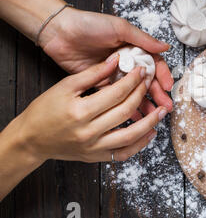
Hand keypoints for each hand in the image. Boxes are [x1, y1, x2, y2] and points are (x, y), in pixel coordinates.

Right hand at [3, 56, 166, 162]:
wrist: (31, 139)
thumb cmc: (44, 111)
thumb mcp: (65, 87)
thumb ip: (93, 74)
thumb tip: (116, 60)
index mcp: (80, 111)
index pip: (116, 93)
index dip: (132, 80)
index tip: (142, 71)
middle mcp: (89, 132)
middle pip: (125, 111)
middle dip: (142, 95)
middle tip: (150, 84)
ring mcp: (93, 147)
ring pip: (130, 136)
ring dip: (150, 122)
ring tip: (162, 110)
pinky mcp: (96, 157)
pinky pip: (123, 153)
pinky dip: (139, 144)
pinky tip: (150, 132)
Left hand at [38, 7, 173, 113]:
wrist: (60, 31)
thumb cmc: (90, 24)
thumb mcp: (120, 28)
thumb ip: (143, 40)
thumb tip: (165, 46)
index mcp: (134, 48)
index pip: (154, 64)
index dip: (162, 75)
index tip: (168, 86)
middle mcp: (126, 62)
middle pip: (146, 81)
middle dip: (157, 93)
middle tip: (165, 106)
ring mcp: (114, 74)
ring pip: (133, 92)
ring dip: (143, 103)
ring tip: (152, 115)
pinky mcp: (100, 83)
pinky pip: (115, 98)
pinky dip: (124, 107)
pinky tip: (133, 116)